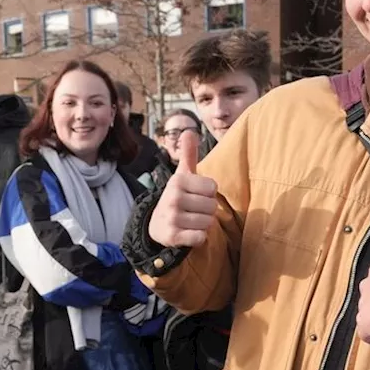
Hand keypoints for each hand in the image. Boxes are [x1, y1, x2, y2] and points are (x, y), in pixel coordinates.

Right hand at [149, 131, 217, 249]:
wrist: (157, 224)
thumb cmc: (177, 197)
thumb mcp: (182, 175)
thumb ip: (189, 155)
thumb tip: (189, 131)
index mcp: (178, 181)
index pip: (213, 188)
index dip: (208, 194)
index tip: (196, 195)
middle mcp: (173, 198)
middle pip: (212, 207)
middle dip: (207, 210)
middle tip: (193, 210)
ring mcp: (172, 218)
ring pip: (208, 223)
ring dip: (203, 224)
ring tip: (190, 221)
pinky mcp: (173, 236)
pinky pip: (201, 237)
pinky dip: (198, 238)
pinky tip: (188, 233)